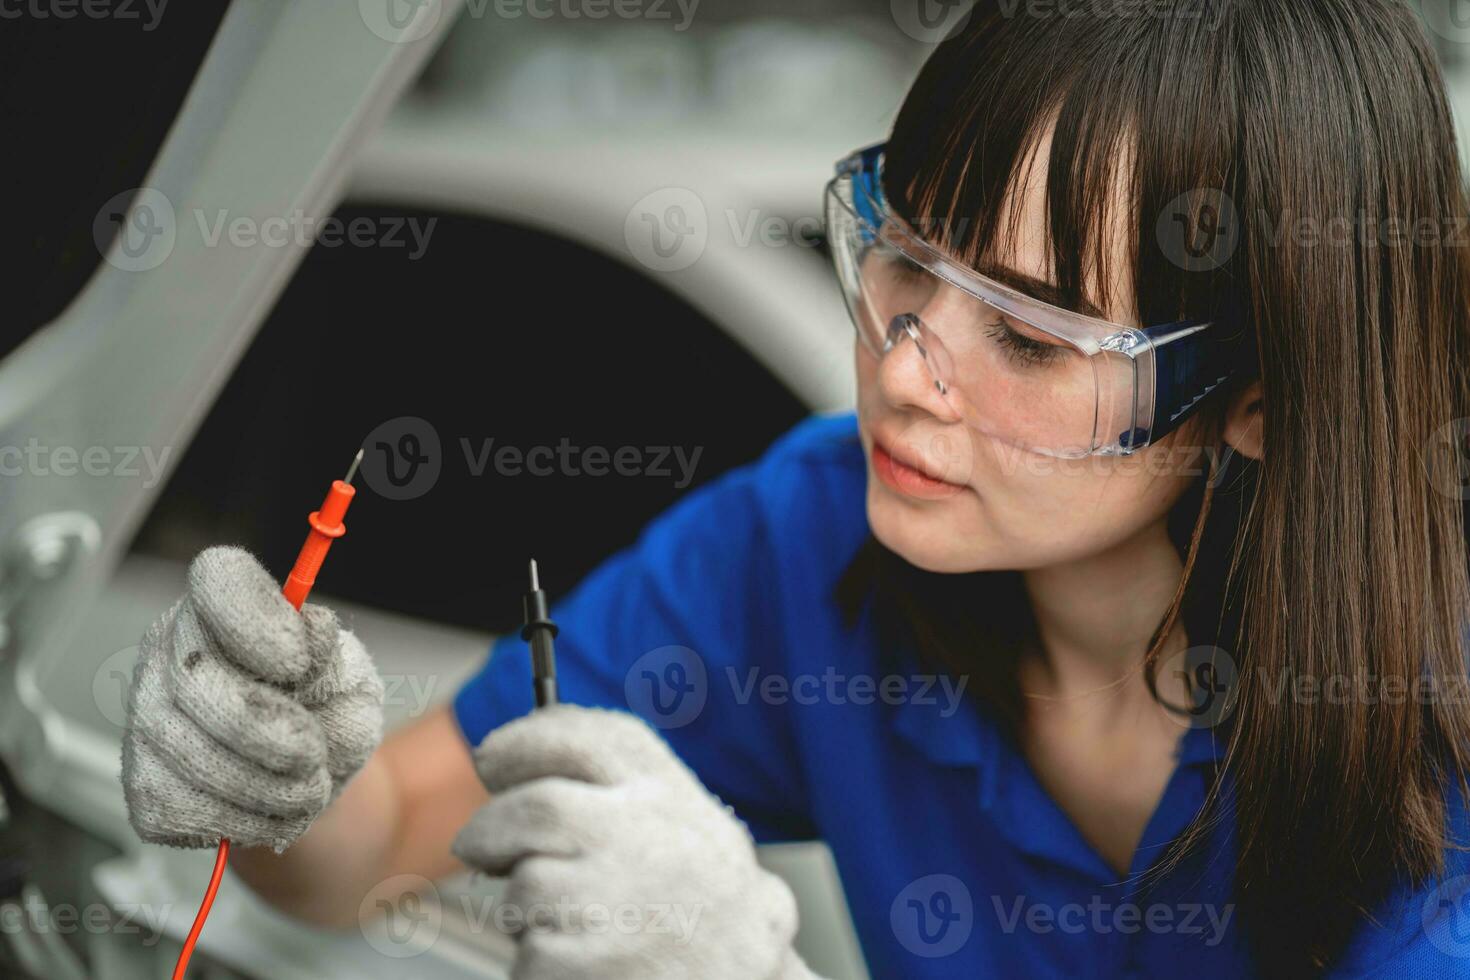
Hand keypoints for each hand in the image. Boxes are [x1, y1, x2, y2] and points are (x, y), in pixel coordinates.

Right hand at [121, 546, 383, 851]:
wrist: (315, 787)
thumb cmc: (329, 717)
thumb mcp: (353, 680)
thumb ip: (335, 658)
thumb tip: (311, 631)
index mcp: (228, 609)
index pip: (219, 580)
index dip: (255, 620)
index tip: (299, 662)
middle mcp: (173, 654)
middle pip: (194, 680)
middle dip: (266, 729)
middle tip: (313, 754)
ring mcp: (147, 721)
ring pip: (189, 754)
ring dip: (267, 785)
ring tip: (308, 788)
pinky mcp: (144, 788)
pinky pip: (184, 809)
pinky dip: (244, 820)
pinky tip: (273, 811)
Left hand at [452, 705, 822, 979]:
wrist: (743, 973)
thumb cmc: (698, 894)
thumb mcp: (679, 814)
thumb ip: (612, 775)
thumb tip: (516, 747)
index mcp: (666, 792)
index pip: (584, 739)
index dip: (522, 743)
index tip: (492, 759)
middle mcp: (645, 835)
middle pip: (534, 809)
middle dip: (490, 829)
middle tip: (480, 846)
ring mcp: (615, 900)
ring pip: (526, 887)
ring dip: (526, 907)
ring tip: (579, 920)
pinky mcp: (585, 962)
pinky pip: (531, 952)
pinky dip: (541, 959)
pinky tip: (587, 958)